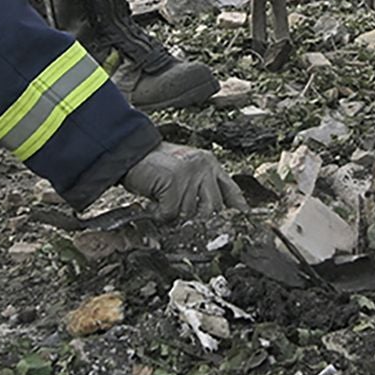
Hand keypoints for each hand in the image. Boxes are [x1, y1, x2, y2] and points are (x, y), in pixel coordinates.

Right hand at [122, 140, 240, 217]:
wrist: (131, 152)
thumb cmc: (156, 166)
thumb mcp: (186, 172)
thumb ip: (200, 188)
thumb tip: (211, 216)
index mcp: (210, 164)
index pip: (231, 190)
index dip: (238, 208)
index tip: (244, 221)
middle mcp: (204, 167)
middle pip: (214, 208)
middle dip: (198, 218)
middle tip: (180, 217)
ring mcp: (190, 173)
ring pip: (190, 212)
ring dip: (174, 214)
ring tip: (163, 204)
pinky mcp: (174, 182)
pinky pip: (171, 213)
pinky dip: (160, 214)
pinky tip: (154, 206)